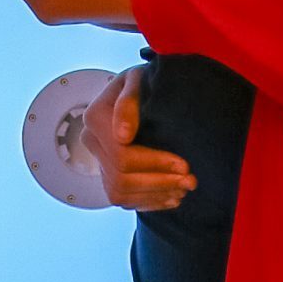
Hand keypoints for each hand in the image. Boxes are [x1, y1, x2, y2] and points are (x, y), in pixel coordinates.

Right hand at [82, 67, 194, 212]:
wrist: (138, 89)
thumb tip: (122, 134)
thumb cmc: (142, 80)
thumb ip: (129, 101)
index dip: (154, 163)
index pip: (122, 155)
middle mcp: (92, 141)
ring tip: (183, 190)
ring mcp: (98, 159)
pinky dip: (148, 202)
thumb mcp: (138, 79)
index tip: (183, 164)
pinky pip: (123, 198)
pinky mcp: (107, 173)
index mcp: (95, 118)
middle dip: (159, 182)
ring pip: (120, 192)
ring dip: (155, 195)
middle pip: (121, 177)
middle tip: (191, 181)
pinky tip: (171, 197)